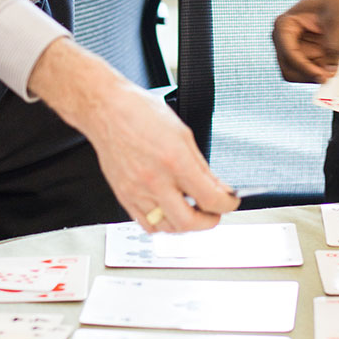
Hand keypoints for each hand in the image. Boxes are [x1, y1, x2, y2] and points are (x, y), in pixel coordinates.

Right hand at [29, 38, 238, 231]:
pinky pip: (146, 225)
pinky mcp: (124, 196)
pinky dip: (162, 225)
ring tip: (192, 212)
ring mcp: (137, 191)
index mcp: (174, 160)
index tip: (230, 202)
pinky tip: (169, 212)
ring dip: (185, 225)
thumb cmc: (141, 113)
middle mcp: (155, 180)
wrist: (107, 110)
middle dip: (209, 221)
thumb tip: (219, 187)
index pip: (210, 198)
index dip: (227, 205)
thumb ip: (202, 166)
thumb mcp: (183, 133)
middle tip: (214, 213)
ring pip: (167, 228)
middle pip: (189, 222)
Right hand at [272, 0, 338, 82]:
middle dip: (314, 74)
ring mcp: (297, 46)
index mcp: (284, 26)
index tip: (325, 77)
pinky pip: (317, 67)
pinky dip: (331, 66)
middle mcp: (285, 39)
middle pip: (292, 69)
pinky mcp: (309, 51)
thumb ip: (332, 46)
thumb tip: (331, 71)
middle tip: (335, 76)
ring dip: (326, 71)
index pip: (289, 55)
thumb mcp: (335, 20)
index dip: (306, 69)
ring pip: (305, 71)